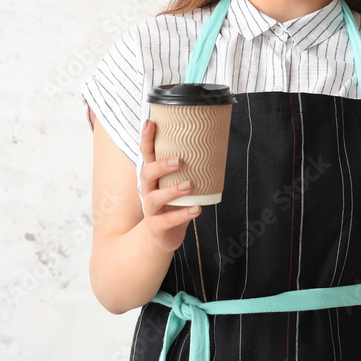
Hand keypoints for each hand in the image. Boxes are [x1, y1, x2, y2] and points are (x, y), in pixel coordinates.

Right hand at [139, 119, 200, 253]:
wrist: (159, 238)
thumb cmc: (172, 205)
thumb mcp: (177, 186)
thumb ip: (189, 170)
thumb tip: (214, 145)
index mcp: (153, 178)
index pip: (146, 155)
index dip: (146, 139)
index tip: (151, 122)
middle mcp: (148, 191)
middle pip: (146, 174)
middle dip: (161, 165)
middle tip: (179, 160)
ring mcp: (150, 210)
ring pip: (154, 198)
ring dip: (171, 191)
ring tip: (189, 185)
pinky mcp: (156, 227)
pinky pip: (167, 221)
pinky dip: (183, 215)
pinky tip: (197, 210)